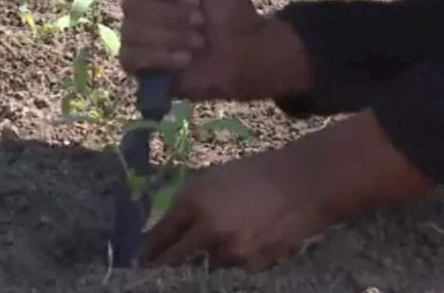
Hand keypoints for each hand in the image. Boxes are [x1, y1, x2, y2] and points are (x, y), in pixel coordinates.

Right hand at [120, 0, 309, 101]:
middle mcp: (139, 6)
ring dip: (172, 37)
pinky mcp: (137, 65)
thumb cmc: (230, 7)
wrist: (245, 51)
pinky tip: (186, 59)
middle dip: (172, 15)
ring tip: (199, 41)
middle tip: (201, 19)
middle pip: (130, 4)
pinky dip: (162, 58)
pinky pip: (132, 58)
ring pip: (132, 33)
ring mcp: (135, 36)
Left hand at [141, 142, 327, 270]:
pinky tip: (247, 242)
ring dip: (208, 258)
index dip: (148, 250)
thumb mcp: (214, 179)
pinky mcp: (251, 265)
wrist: (303, 185)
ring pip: (207, 264)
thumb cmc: (256, 173)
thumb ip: (190, 204)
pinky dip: (235, 260)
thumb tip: (170, 229)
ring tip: (224, 241)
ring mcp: (230, 251)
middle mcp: (207, 229)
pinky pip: (234, 268)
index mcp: (194, 201)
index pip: (161, 234)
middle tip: (158, 270)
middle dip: (166, 264)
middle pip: (175, 258)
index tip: (141, 260)